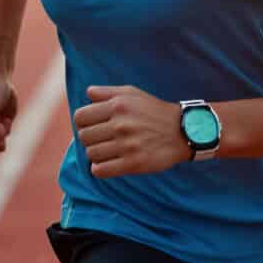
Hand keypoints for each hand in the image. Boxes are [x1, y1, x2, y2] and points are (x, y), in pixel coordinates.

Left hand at [73, 85, 188, 177]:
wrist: (183, 131)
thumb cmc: (154, 111)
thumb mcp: (133, 94)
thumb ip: (107, 92)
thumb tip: (88, 93)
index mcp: (118, 105)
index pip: (80, 117)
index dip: (83, 122)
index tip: (93, 126)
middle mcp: (121, 124)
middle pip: (83, 137)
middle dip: (90, 139)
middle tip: (102, 139)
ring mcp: (127, 145)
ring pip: (91, 154)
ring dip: (96, 154)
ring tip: (108, 151)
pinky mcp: (133, 164)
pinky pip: (100, 170)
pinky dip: (99, 169)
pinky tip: (108, 164)